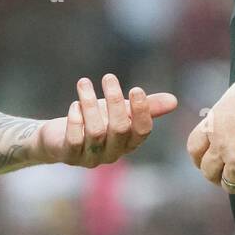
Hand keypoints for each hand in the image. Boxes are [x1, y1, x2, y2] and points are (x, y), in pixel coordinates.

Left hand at [37, 73, 177, 167]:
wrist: (59, 136)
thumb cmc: (96, 121)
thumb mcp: (120, 111)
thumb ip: (146, 107)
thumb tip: (174, 101)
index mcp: (129, 142)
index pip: (142, 131)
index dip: (142, 111)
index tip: (136, 89)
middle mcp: (113, 153)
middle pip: (120, 128)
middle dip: (115, 101)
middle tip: (108, 77)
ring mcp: (91, 157)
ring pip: (96, 131)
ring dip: (90, 103)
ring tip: (84, 83)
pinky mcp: (70, 155)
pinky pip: (74, 139)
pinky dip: (75, 119)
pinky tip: (74, 104)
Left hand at [187, 60, 234, 196]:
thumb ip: (228, 114)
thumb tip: (230, 121)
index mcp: (214, 122)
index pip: (194, 149)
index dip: (201, 159)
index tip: (209, 162)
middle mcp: (221, 143)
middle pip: (209, 171)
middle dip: (218, 175)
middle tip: (231, 175)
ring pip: (230, 185)